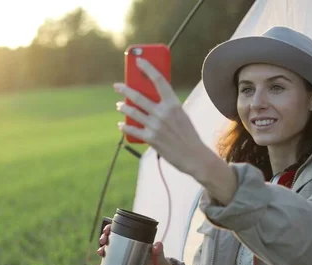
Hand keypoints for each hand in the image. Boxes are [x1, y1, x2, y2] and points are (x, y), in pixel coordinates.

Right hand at [97, 224, 176, 264]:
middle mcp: (125, 243)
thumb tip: (157, 246)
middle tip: (103, 241)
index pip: (119, 228)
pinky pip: (109, 262)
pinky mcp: (121, 262)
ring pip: (108, 249)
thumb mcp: (158, 252)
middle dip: (104, 237)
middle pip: (110, 237)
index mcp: (133, 236)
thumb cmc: (157, 257)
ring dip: (101, 249)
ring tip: (101, 253)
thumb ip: (158, 248)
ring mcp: (122, 253)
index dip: (110, 227)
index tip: (107, 230)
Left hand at [113, 57, 212, 177]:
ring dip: (123, 107)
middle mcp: (163, 113)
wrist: (194, 156)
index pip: (159, 80)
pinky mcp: (151, 139)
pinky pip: (132, 130)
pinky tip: (120, 124)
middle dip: (125, 89)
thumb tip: (148, 99)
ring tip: (119, 105)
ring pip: (132, 112)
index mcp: (174, 104)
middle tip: (117, 86)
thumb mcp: (181, 115)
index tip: (138, 61)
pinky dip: (124, 126)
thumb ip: (167, 107)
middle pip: (139, 96)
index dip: (148, 68)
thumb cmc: (187, 134)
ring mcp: (156, 126)